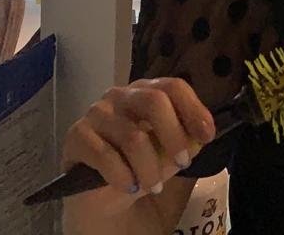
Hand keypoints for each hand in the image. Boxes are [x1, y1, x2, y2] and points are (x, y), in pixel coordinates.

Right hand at [60, 78, 215, 214]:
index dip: (194, 109)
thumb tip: (199, 137)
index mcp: (146, 92)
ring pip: (133, 137)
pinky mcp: (76, 136)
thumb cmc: (139, 167)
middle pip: (154, 102)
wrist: (102, 196)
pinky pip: (105, 155)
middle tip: (184, 162)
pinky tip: (130, 188)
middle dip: (174, 136)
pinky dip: (123, 176)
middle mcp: (120, 95)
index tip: (207, 136)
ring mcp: (96, 113)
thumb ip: (185, 143)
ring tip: (155, 187)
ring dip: (150, 168)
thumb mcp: (169, 156)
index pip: (173, 87)